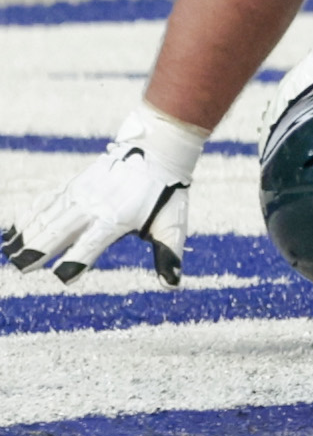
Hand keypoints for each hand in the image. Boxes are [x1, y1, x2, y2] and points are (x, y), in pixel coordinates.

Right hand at [1, 104, 204, 285]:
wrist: (157, 149)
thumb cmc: (166, 193)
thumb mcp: (172, 224)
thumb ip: (168, 255)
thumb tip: (173, 285)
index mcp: (117, 219)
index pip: (93, 243)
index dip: (79, 260)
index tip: (63, 277)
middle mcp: (94, 206)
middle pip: (61, 230)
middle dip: (40, 249)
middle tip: (21, 267)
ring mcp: (80, 194)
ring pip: (48, 217)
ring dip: (28, 235)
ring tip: (10, 253)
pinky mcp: (73, 186)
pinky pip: (46, 202)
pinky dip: (28, 216)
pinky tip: (13, 231)